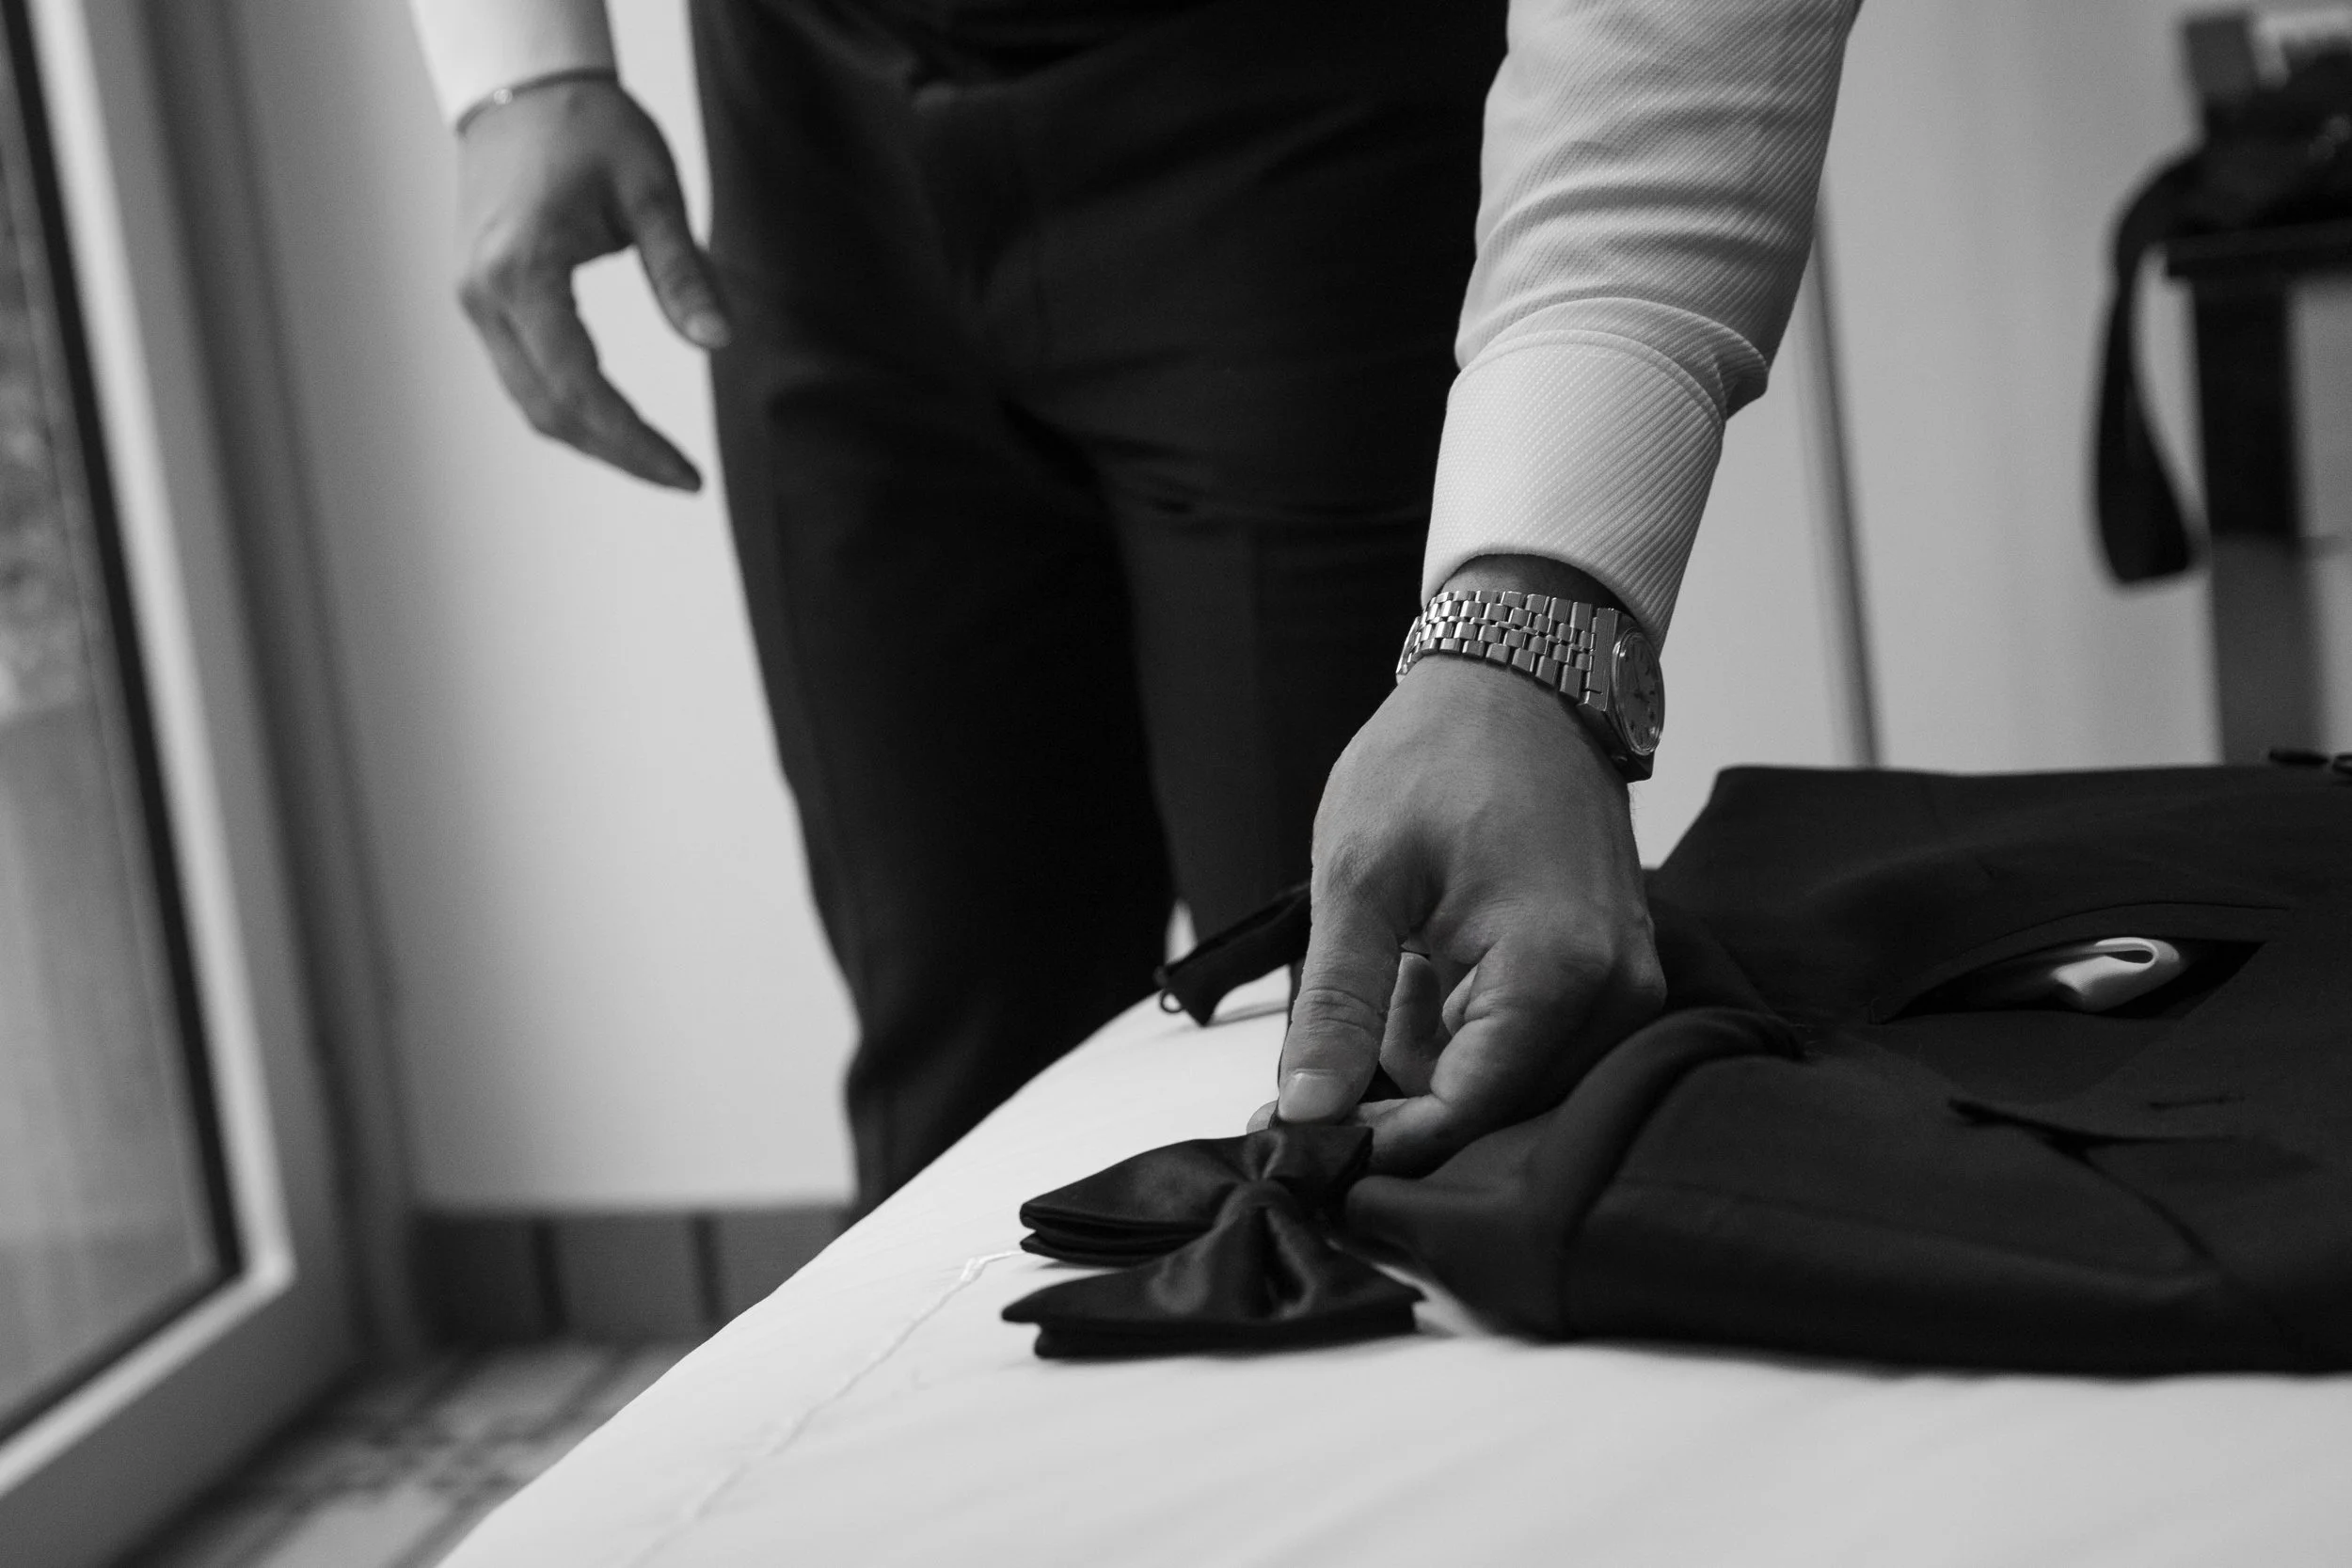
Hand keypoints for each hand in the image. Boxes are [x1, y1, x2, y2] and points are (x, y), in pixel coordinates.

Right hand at [455, 77, 729, 488]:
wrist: (522, 91)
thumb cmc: (590, 126)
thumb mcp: (651, 189)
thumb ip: (681, 270)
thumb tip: (718, 342)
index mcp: (522, 268)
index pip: (576, 385)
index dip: (633, 440)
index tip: (687, 474)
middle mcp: (484, 295)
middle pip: (549, 409)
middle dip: (618, 454)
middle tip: (683, 478)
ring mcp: (475, 301)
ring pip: (530, 402)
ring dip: (593, 440)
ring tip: (658, 461)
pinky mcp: (482, 301)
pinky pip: (524, 377)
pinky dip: (570, 410)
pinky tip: (616, 425)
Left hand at [1260, 558, 1666, 1172]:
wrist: (1517, 679)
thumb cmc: (1436, 758)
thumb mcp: (1359, 881)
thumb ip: (1336, 1008)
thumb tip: (1307, 1114)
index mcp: (1559, 972)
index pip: (1468, 1111)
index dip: (1381, 1137)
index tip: (1305, 1137)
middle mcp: (1615, 991)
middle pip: (1495, 1106)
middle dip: (1403, 1086)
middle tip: (1329, 1035)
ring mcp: (1625, 981)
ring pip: (1508, 1076)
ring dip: (1434, 1045)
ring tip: (1399, 958)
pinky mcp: (1614, 969)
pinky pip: (1531, 1037)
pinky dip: (1465, 1018)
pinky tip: (1431, 957)